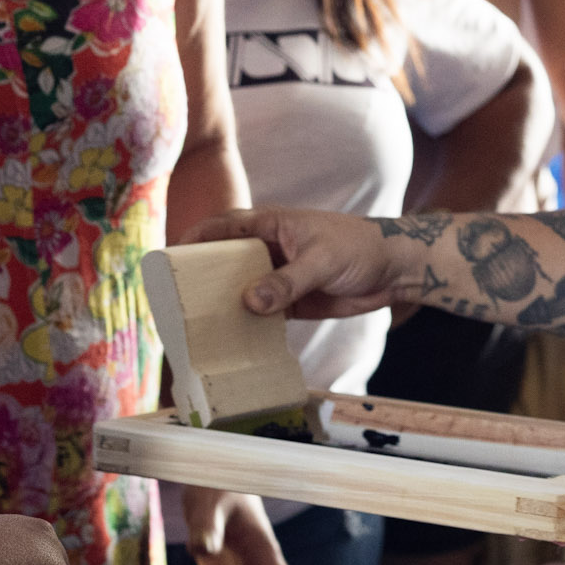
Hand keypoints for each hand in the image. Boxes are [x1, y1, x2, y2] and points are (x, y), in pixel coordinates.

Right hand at [191, 207, 412, 319]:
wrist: (394, 268)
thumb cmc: (358, 247)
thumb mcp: (321, 261)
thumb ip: (287, 282)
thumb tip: (249, 303)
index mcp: (272, 225)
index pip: (224, 226)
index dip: (196, 237)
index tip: (171, 254)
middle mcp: (269, 248)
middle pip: (226, 260)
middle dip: (202, 276)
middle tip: (175, 298)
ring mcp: (279, 275)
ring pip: (241, 288)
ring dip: (224, 304)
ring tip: (196, 324)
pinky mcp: (292, 301)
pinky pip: (262, 312)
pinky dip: (248, 323)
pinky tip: (232, 339)